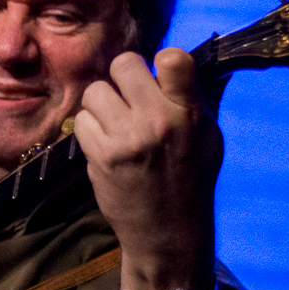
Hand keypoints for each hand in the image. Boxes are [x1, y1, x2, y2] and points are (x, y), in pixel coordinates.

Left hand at [74, 47, 222, 289]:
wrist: (167, 232)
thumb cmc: (190, 179)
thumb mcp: (207, 137)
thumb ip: (191, 99)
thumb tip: (173, 62)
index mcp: (189, 113)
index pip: (174, 57)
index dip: (161, 60)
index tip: (159, 76)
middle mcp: (158, 121)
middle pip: (123, 63)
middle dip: (123, 77)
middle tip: (129, 98)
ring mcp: (126, 139)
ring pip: (95, 91)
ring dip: (102, 104)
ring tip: (116, 123)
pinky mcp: (101, 156)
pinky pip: (81, 120)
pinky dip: (89, 129)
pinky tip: (104, 144)